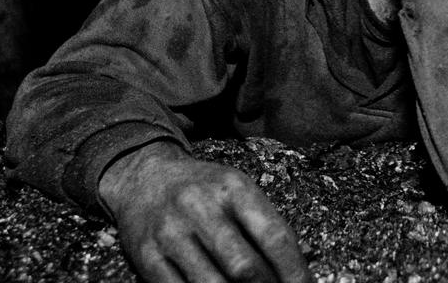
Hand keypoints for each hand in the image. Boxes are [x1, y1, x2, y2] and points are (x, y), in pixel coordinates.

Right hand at [99, 141, 309, 282]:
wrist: (144, 177)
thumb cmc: (203, 189)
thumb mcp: (238, 190)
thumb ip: (267, 225)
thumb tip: (303, 264)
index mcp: (232, 187)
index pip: (274, 236)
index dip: (295, 271)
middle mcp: (200, 206)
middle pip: (244, 268)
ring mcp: (171, 232)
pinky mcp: (147, 255)